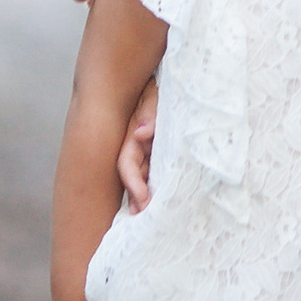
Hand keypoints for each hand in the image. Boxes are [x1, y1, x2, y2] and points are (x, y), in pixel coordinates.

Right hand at [118, 79, 156, 210]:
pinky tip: (162, 202)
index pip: (127, 164)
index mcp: (133, 136)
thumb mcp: (154, 97)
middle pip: (134, 176)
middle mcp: (139, 147)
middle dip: (136, 197)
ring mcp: (150, 151)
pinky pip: (158, 172)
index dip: (133, 182)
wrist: (174, 83)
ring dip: (145, 196)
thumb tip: (141, 134)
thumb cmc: (159, 89)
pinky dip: (157, 186)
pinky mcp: (161, 153)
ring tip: (148, 216)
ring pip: (146, 177)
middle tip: (144, 215)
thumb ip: (149, 113)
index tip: (142, 200)